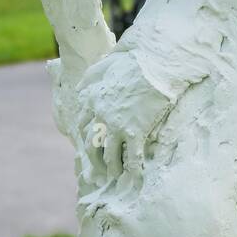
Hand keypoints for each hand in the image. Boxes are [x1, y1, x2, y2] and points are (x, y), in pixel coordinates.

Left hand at [76, 46, 173, 184]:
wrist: (156, 64)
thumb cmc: (134, 61)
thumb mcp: (104, 64)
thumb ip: (90, 77)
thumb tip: (79, 88)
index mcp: (93, 100)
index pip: (83, 125)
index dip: (86, 138)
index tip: (91, 145)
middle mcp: (101, 115)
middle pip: (91, 145)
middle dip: (94, 160)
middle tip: (99, 170)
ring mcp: (117, 125)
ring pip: (109, 155)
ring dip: (112, 168)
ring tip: (116, 175)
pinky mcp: (135, 132)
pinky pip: (132, 157)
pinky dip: (133, 169)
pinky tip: (136, 175)